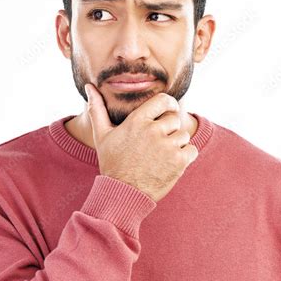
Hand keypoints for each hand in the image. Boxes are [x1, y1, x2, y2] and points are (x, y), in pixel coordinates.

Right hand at [85, 83, 197, 201]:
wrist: (122, 194)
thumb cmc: (112, 163)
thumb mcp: (102, 135)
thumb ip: (97, 109)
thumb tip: (89, 86)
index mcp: (137, 121)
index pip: (164, 100)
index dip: (169, 104)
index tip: (168, 111)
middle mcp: (153, 131)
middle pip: (174, 119)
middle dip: (170, 128)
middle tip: (159, 141)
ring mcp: (167, 147)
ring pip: (184, 135)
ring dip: (177, 144)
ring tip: (162, 155)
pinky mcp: (178, 162)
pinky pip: (192, 150)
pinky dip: (185, 156)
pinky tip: (171, 162)